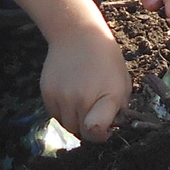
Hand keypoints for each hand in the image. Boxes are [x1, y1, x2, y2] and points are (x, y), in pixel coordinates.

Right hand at [39, 28, 130, 143]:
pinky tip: (70, 95)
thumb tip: (110, 130)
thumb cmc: (106, 59)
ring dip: (74, 120)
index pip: (96, 133)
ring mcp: (61, 96)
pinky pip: (54, 115)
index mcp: (106, 97)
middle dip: (88, 128)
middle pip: (80, 133)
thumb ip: (119, 109)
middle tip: (93, 111)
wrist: (78, 34)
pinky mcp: (47, 92)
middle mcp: (81, 99)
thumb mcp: (123, 82)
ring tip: (82, 102)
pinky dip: (62, 111)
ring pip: (66, 125)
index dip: (101, 136)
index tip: (104, 129)